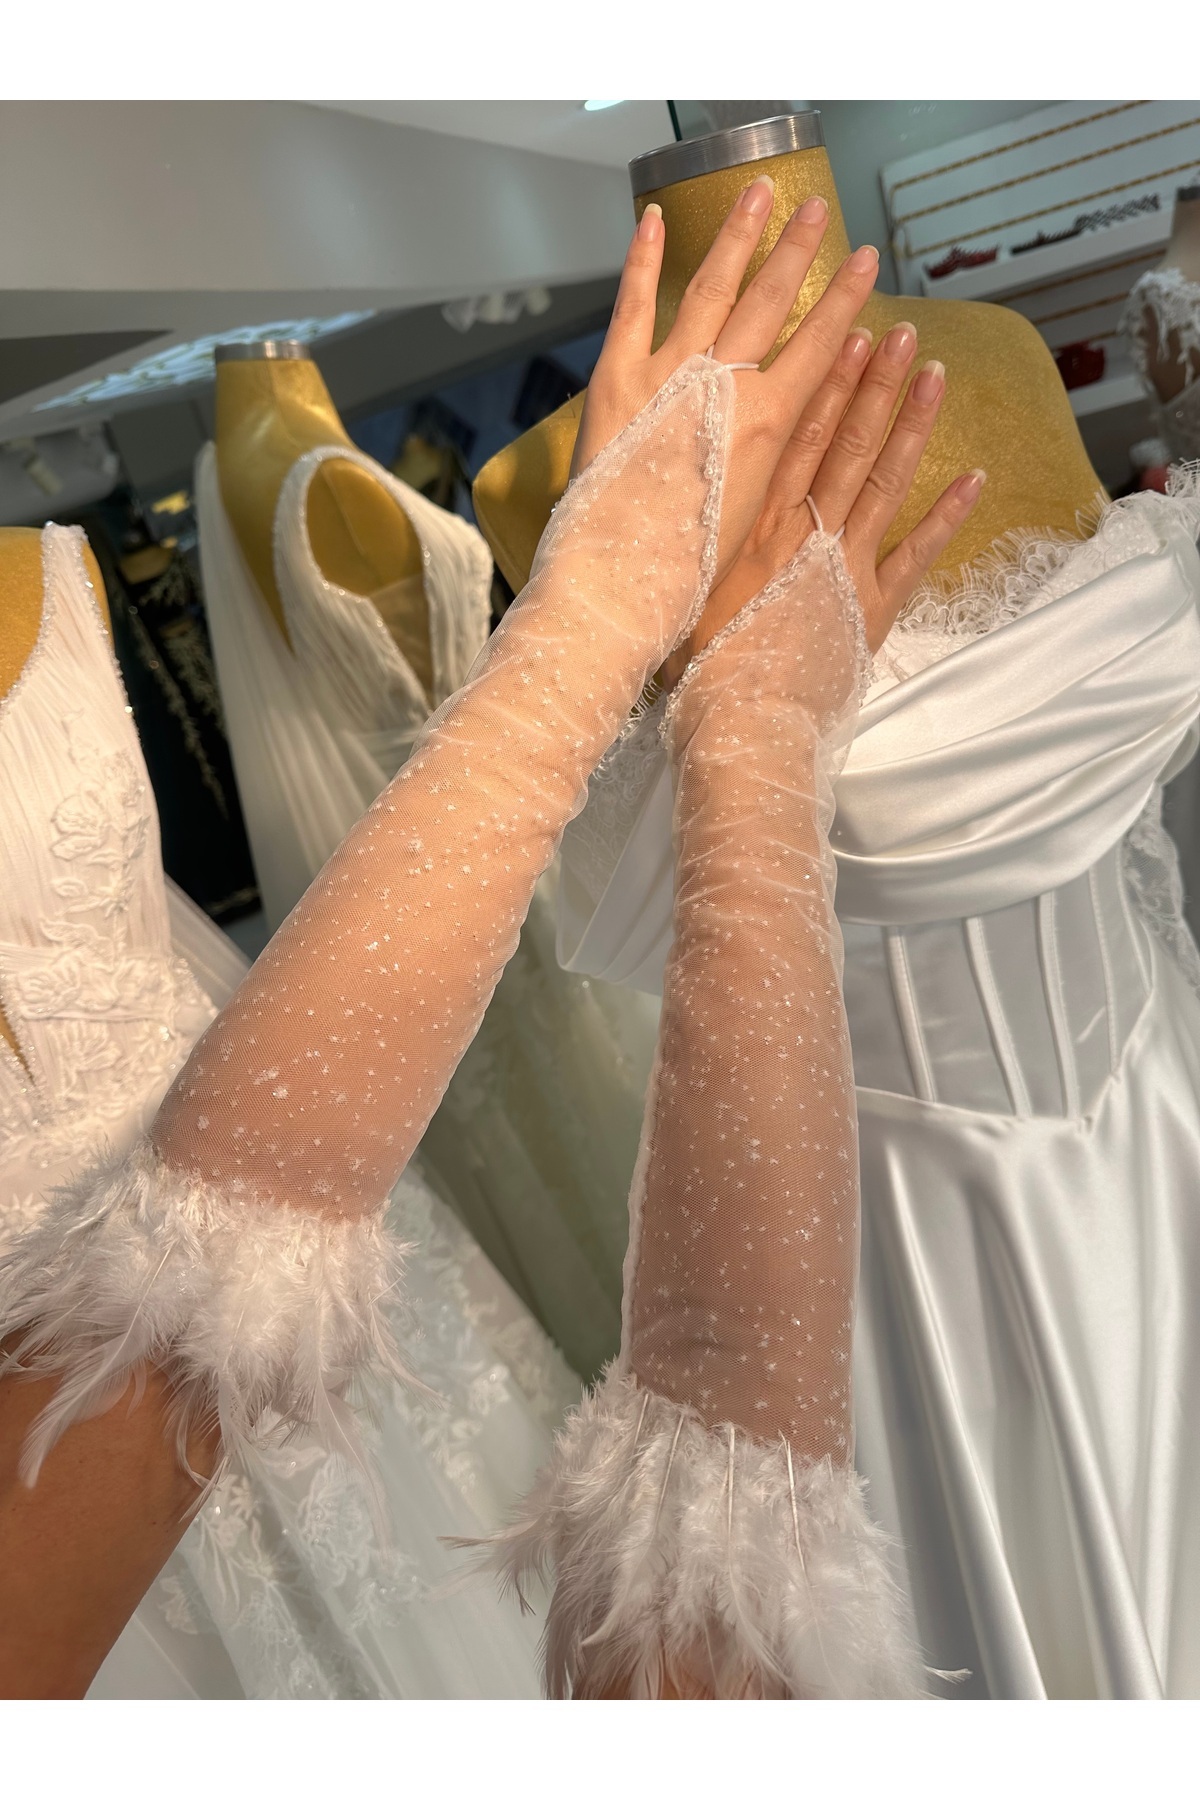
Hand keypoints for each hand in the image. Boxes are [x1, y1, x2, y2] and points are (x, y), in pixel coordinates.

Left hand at [574, 178, 883, 584]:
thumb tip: (781, 441)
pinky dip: (642, 260)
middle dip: (797, 251)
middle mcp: (723, 386)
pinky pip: (632, 307)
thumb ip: (771, 468)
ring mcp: (667, 375)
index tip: (865, 262)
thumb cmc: (692, 572)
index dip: (843, 300)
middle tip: (820, 209)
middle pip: (769, 302)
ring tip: (757, 193)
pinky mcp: (616, 380)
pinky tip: (652, 218)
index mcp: (767, 424)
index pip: (817, 344)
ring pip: (711, 289)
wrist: (623, 582)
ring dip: (737, 236)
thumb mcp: (756, 520)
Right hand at [663, 320, 985, 681]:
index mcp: (755, 524)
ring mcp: (843, 565)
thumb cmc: (700, 665)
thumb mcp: (681, 592)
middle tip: (902, 332)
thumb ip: (688, 548)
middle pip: (845, 442)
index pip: (797, 435)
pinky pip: (918, 555)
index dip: (826, 384)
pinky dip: (947, 516)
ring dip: (912, 425)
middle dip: (876, 383)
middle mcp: (802, 532)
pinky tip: (975, 478)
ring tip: (936, 374)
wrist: (742, 721)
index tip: (846, 336)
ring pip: (883, 481)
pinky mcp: (871, 606)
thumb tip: (671, 515)